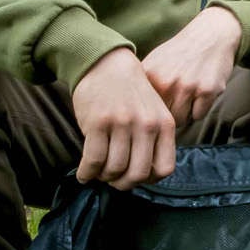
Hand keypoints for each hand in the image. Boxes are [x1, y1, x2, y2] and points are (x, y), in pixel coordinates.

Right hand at [71, 47, 177, 188]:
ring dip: (104, 177)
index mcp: (165, 124)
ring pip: (114, 169)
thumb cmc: (130, 93)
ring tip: (99, 173)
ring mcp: (122, 124)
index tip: (136, 176)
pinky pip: (93, 161)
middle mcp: (146, 125)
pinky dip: (86, 173)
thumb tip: (145, 176)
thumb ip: (155, 139)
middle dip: (123, 184)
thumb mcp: (154, 111)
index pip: (164, 169)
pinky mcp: (98, 123)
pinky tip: (84, 174)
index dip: (149, 180)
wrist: (107, 64)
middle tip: (114, 181)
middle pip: (138, 174)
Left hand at [142, 6, 242, 126]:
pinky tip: (201, 93)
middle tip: (177, 102)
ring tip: (188, 98)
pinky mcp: (207, 90)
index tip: (157, 106)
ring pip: (181, 120)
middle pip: (162, 118)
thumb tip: (132, 112)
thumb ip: (142, 84)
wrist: (210, 34)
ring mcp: (187, 86)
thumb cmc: (180, 52)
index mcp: (149, 75)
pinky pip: (199, 115)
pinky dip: (200, 109)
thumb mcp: (154, 62)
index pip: (143, 109)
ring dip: (185, 114)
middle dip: (169, 114)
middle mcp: (166, 82)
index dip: (151, 111)